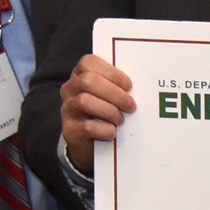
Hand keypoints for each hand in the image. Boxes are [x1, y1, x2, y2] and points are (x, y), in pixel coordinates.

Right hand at [63, 54, 137, 173]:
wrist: (91, 146)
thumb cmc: (105, 116)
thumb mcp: (110, 97)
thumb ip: (118, 86)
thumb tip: (142, 84)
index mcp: (80, 76)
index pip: (88, 62)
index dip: (111, 72)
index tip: (129, 85)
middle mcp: (69, 90)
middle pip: (88, 81)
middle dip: (115, 93)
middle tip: (131, 106)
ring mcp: (67, 110)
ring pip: (85, 101)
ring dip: (110, 111)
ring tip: (121, 120)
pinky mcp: (69, 131)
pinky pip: (87, 126)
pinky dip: (105, 129)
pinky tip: (113, 132)